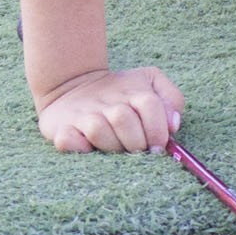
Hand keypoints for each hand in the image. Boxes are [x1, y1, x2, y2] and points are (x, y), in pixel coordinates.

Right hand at [36, 67, 184, 152]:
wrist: (72, 84)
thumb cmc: (121, 92)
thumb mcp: (150, 83)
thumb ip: (171, 99)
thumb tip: (173, 124)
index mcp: (132, 90)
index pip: (149, 105)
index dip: (157, 129)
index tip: (158, 146)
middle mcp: (107, 101)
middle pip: (124, 120)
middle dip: (136, 142)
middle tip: (136, 150)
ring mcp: (83, 115)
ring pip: (98, 131)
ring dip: (111, 146)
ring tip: (115, 150)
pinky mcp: (62, 128)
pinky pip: (68, 141)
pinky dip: (79, 148)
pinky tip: (88, 148)